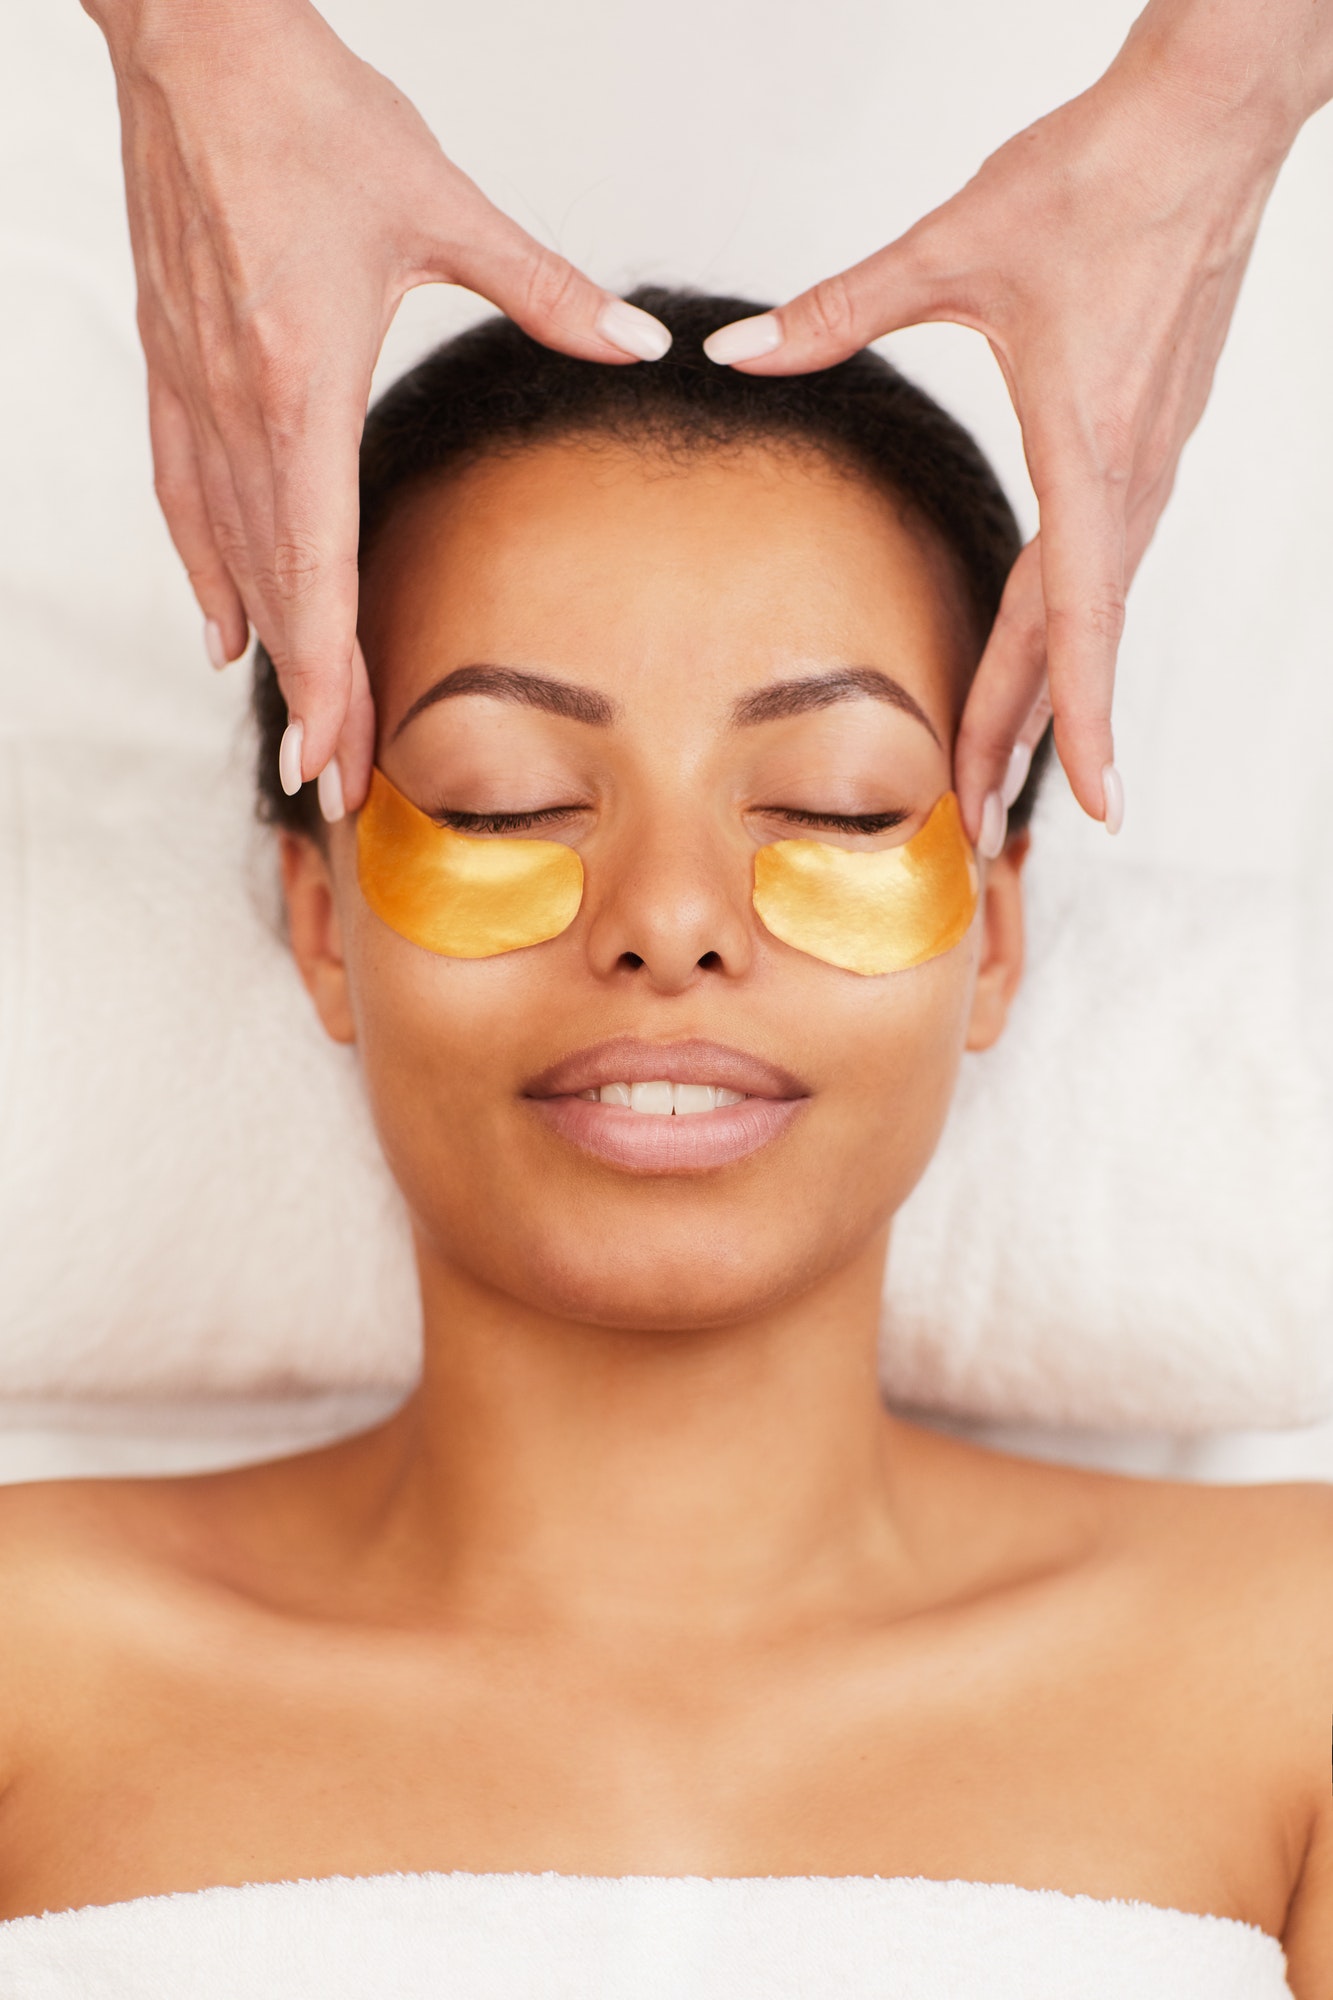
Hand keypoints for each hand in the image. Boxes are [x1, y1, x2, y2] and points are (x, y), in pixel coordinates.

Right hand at [86, 0, 670, 814]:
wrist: (195, 45)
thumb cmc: (311, 115)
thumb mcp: (442, 206)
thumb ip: (545, 291)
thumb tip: (639, 346)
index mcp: (300, 384)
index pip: (315, 571)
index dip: (328, 678)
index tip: (340, 757)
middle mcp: (237, 408)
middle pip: (274, 591)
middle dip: (308, 697)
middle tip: (331, 785)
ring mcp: (193, 392)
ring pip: (228, 555)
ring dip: (263, 651)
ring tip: (294, 727)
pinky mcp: (172, 369)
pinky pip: (183, 498)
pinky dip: (205, 569)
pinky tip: (223, 623)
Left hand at [703, 0, 1330, 841]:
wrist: (1209, 117)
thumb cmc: (1101, 174)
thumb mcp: (953, 246)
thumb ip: (838, 309)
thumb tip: (739, 350)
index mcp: (1088, 448)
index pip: (1083, 616)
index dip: (1084, 717)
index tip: (1100, 806)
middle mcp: (1129, 473)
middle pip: (1070, 635)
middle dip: (1026, 735)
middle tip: (979, 820)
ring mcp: (1149, 460)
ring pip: (1087, 604)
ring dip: (1044, 686)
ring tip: (998, 760)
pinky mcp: (1151, 436)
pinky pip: (1104, 558)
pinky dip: (1068, 623)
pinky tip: (1039, 647)